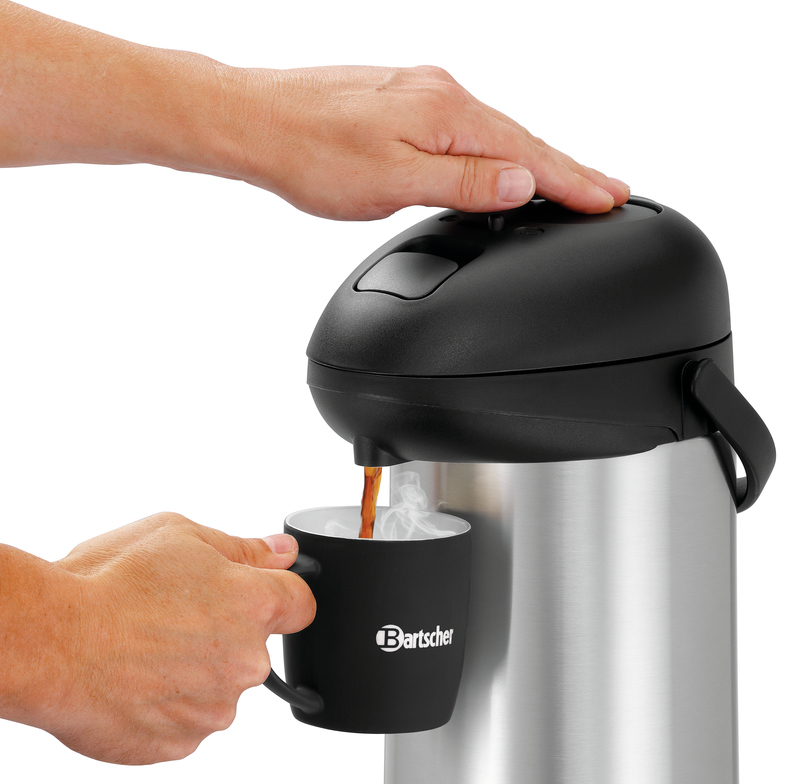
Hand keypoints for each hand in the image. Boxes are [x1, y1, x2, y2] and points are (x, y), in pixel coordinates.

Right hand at [45, 513, 313, 764]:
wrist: (51, 645)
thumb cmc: (105, 586)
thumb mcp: (177, 535)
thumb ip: (241, 548)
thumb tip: (281, 552)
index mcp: (253, 606)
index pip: (300, 604)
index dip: (276, 596)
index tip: (255, 596)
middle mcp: (246, 663)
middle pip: (252, 650)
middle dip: (221, 636)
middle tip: (168, 619)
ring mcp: (216, 710)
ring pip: (216, 689)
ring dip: (189, 675)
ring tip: (138, 652)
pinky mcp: (183, 744)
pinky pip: (184, 722)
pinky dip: (162, 707)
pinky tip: (130, 683)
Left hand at [236, 66, 629, 218]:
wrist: (253, 123)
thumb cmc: (312, 155)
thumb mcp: (395, 181)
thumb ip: (465, 183)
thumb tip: (524, 180)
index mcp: (448, 113)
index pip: (531, 154)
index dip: (574, 181)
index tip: (612, 199)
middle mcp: (441, 93)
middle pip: (521, 138)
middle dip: (568, 168)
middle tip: (610, 191)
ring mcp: (420, 94)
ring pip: (494, 133)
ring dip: (534, 159)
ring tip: (568, 181)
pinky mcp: (400, 102)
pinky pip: (467, 128)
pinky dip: (496, 148)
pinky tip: (499, 161)